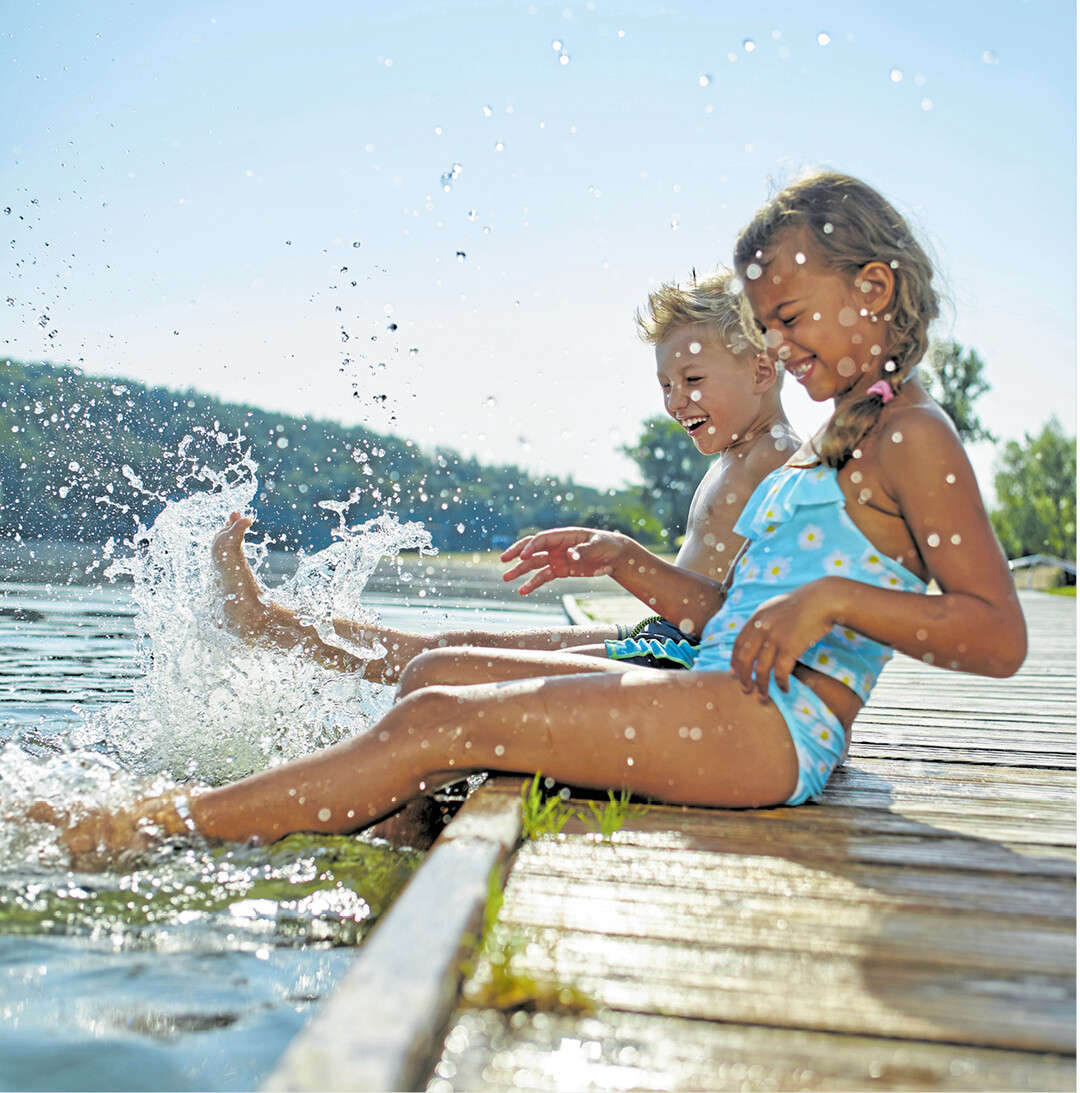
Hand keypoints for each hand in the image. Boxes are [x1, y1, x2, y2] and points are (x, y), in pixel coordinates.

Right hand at [501, 527, 629, 594]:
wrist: (614, 556)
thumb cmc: (607, 545)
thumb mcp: (598, 546)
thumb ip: (583, 551)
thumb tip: (571, 555)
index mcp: (564, 536)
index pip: (542, 539)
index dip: (531, 547)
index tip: (522, 557)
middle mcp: (557, 546)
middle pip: (532, 548)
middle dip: (517, 552)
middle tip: (504, 559)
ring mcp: (557, 558)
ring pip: (534, 564)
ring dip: (520, 570)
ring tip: (506, 578)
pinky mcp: (560, 570)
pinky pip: (543, 577)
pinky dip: (532, 583)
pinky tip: (523, 590)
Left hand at [729, 580, 838, 700]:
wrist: (824, 599)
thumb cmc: (806, 602)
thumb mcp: (778, 606)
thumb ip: (766, 620)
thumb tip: (760, 636)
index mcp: (757, 616)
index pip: (739, 643)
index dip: (735, 660)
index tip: (734, 672)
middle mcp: (762, 627)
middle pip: (745, 658)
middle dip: (743, 677)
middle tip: (745, 690)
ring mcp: (775, 638)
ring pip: (761, 669)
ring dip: (761, 686)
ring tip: (762, 697)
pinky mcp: (790, 647)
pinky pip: (780, 672)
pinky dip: (780, 683)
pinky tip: (784, 689)